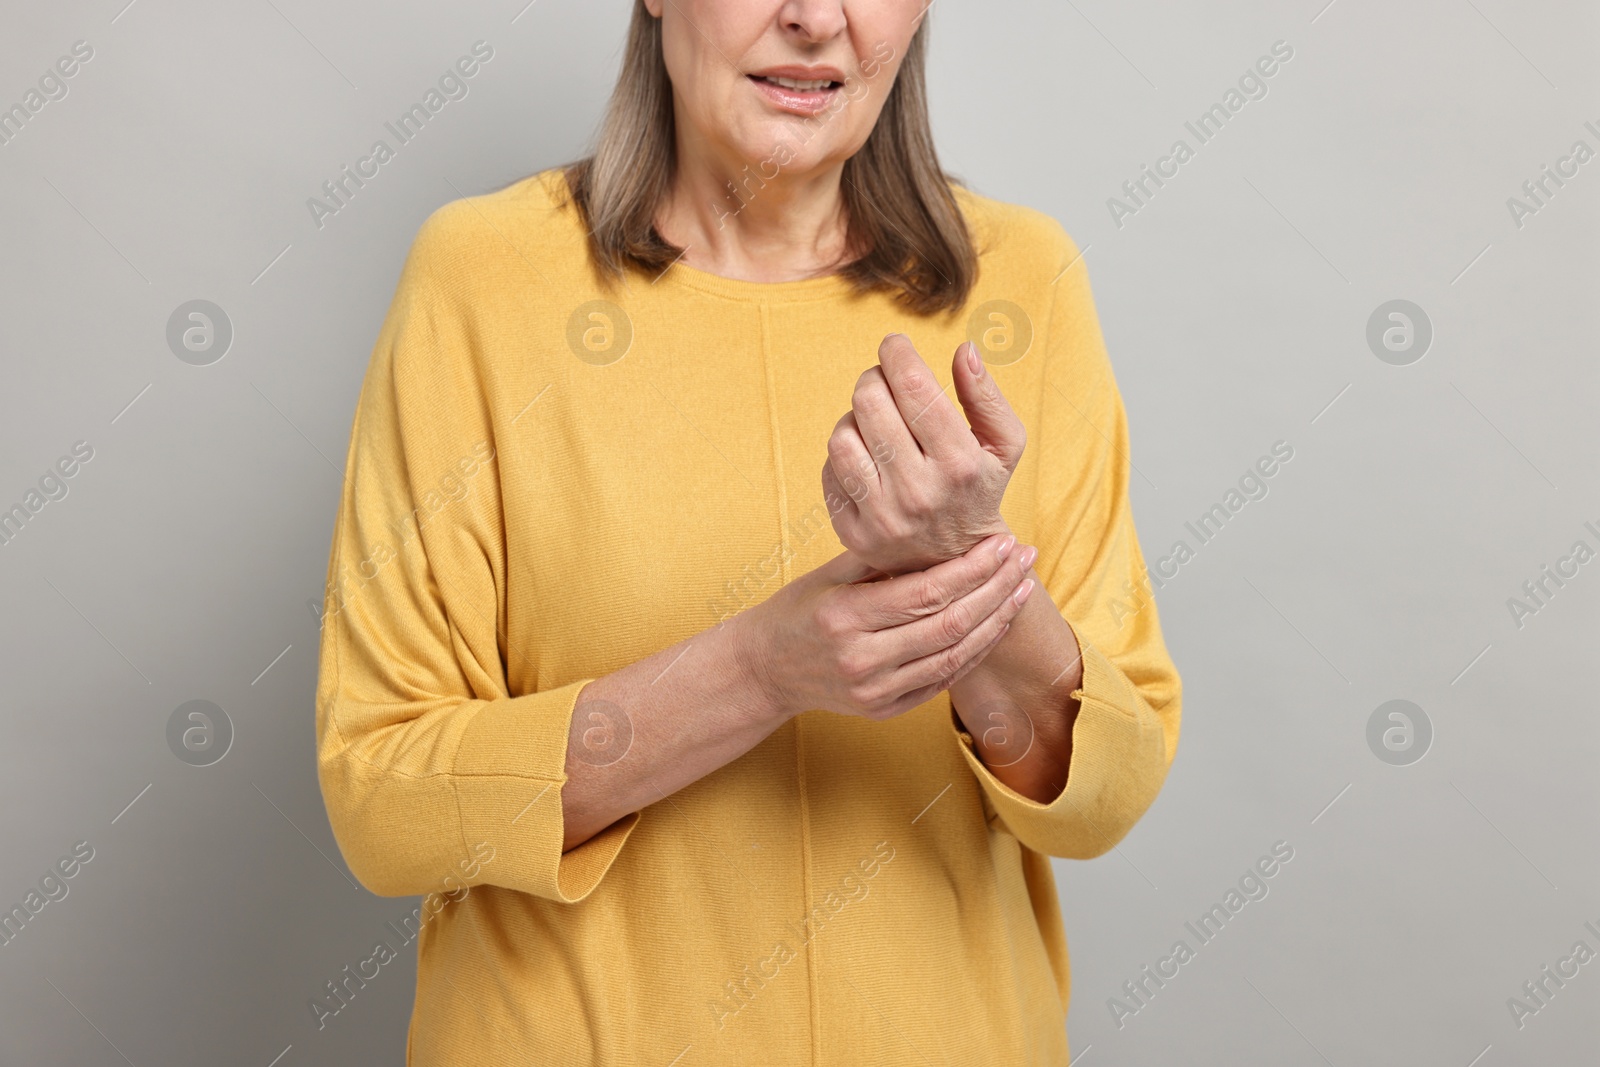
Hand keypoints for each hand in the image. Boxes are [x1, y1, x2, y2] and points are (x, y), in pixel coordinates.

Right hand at [741, 531, 1037, 721]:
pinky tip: (997, 622)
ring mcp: (876, 691)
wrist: (765, 670)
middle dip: (997, 588)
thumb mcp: (829, 574)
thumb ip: (882, 558)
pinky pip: (945, 680)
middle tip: (1025, 558)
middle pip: (950, 624)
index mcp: (845, 617)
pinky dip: (976, 650)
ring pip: (955, 656)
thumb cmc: (798, 610)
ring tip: (1022, 588)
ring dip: (996, 620)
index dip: (973, 568)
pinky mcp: (886, 710)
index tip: (1002, 543)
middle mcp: (862, 660)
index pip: (927, 592)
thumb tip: (942, 529)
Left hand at [822, 334, 1025, 576]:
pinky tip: (868, 457)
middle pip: (869, 401)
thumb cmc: (979, 488)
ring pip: (841, 434)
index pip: (911, 386)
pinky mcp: (853, 533)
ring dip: (856, 417)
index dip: (896, 352)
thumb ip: (987, 396)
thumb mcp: (1004, 445)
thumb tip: (964, 349)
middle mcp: (918, 493)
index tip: (894, 345)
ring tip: (877, 423)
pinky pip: (830, 470)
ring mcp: (882, 518)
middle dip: (875, 379)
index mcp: (958, 464)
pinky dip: (845, 453)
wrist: (957, 564)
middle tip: (886, 383)